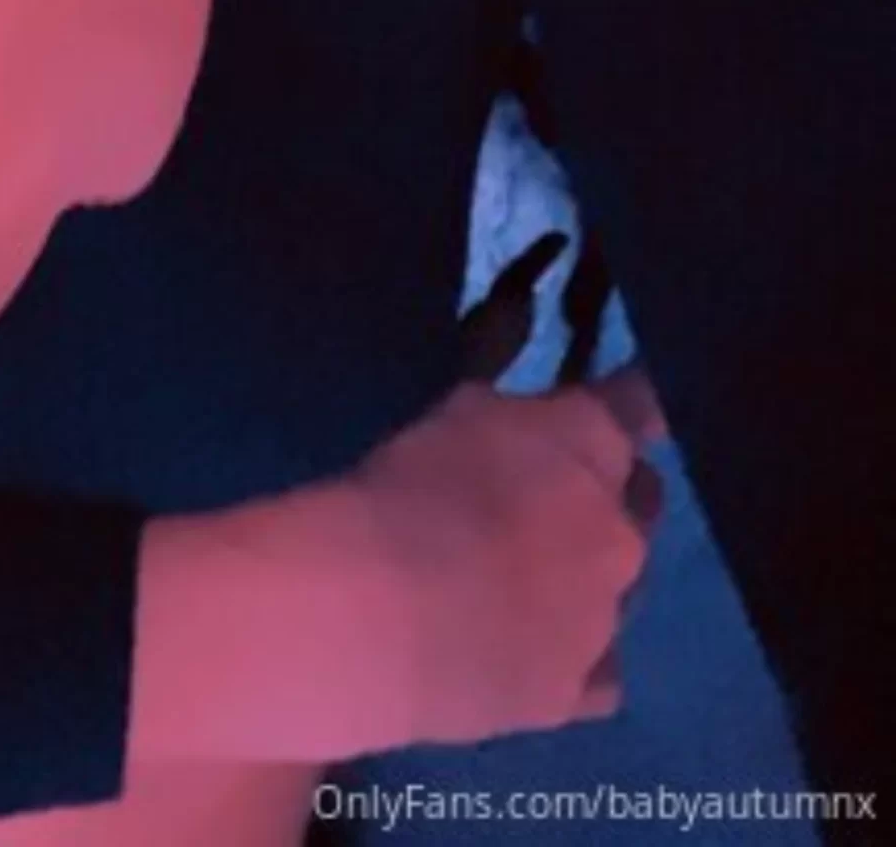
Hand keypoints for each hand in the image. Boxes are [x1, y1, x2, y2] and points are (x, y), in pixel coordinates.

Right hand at [129, 366, 666, 763]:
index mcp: (593, 442)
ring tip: (522, 584)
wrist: (381, 613)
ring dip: (588, 576)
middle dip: (609, 497)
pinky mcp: (578, 689)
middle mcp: (621, 527)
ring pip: (621, 588)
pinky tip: (534, 651)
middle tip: (549, 502)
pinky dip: (579, 658)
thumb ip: (500, 381)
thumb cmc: (410, 485)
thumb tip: (522, 336)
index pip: (643, 405)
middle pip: (642, 501)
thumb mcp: (452, 406)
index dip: (637, 402)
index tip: (628, 402)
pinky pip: (601, 670)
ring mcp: (607, 615)